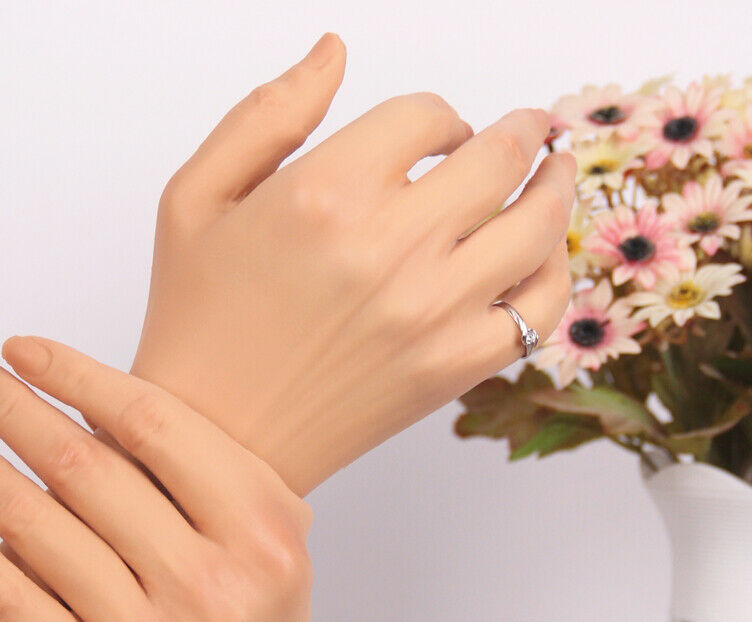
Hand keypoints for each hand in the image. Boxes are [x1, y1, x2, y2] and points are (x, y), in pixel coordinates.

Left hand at [0, 339, 312, 621]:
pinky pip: (10, 600)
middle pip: (88, 466)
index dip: (76, 377)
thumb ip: (223, 482)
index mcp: (268, 537)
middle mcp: (217, 587)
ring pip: (37, 525)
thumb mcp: (271, 557)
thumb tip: (119, 398)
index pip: (156, 427)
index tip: (20, 349)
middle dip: (7, 404)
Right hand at [132, 33, 573, 494]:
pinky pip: (538, 310)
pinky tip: (542, 257)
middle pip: (499, 158)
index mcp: (326, 194)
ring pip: (537, 225)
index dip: (438, 115)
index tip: (438, 132)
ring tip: (557, 174)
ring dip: (557, 187)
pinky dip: (553, 274)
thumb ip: (267, 114)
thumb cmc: (198, 326)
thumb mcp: (194, 199)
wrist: (213, 439)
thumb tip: (332, 52)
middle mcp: (390, 248)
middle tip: (533, 128)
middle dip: (522, 132)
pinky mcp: (452, 368)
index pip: (425, 115)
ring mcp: (431, 312)